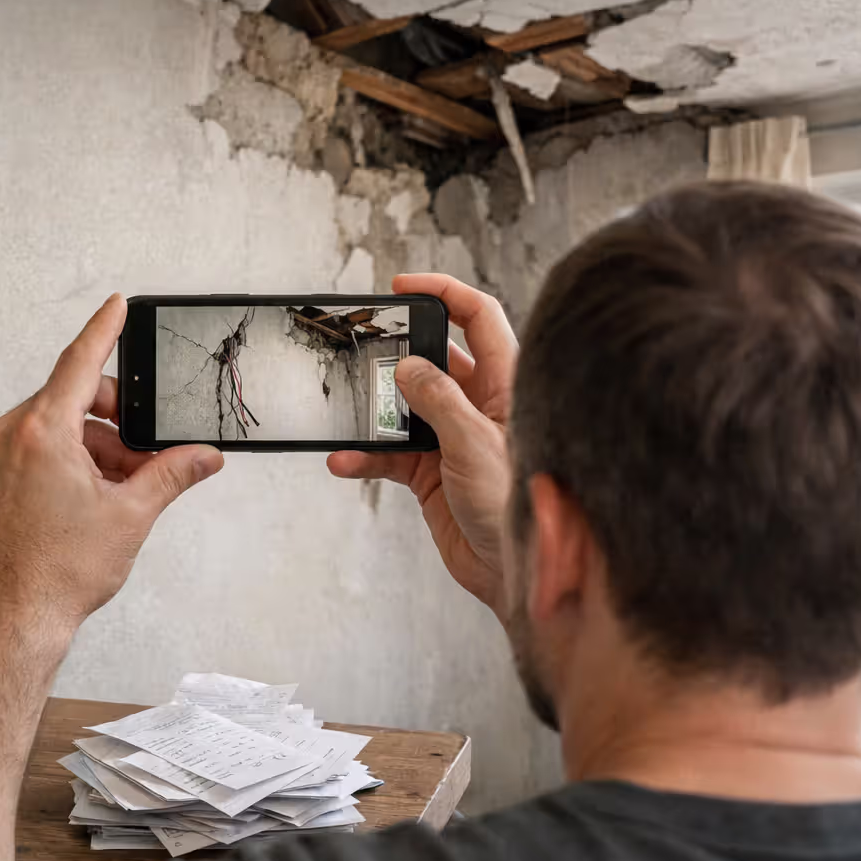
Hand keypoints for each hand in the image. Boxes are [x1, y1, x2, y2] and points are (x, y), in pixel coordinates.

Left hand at [0, 294, 223, 639]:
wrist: (8, 621)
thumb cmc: (59, 574)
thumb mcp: (130, 516)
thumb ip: (171, 474)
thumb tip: (203, 457)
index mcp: (41, 433)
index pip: (80, 361)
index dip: (104, 330)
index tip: (116, 306)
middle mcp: (4, 438)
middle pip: (67, 403)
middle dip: (109, 424)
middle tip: (138, 458)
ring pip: (44, 433)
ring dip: (82, 450)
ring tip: (109, 493)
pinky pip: (18, 457)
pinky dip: (51, 466)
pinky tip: (74, 504)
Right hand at [328, 273, 515, 615]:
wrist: (513, 573)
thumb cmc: (515, 506)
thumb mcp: (475, 443)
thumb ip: (439, 399)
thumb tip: (408, 367)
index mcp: (505, 384)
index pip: (478, 317)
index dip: (444, 292)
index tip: (403, 286)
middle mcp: (478, 405)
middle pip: (433, 359)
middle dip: (395, 354)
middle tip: (361, 349)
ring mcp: (452, 438)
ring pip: (403, 408)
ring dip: (372, 413)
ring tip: (347, 413)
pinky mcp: (430, 473)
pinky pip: (388, 454)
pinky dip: (364, 456)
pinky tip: (345, 460)